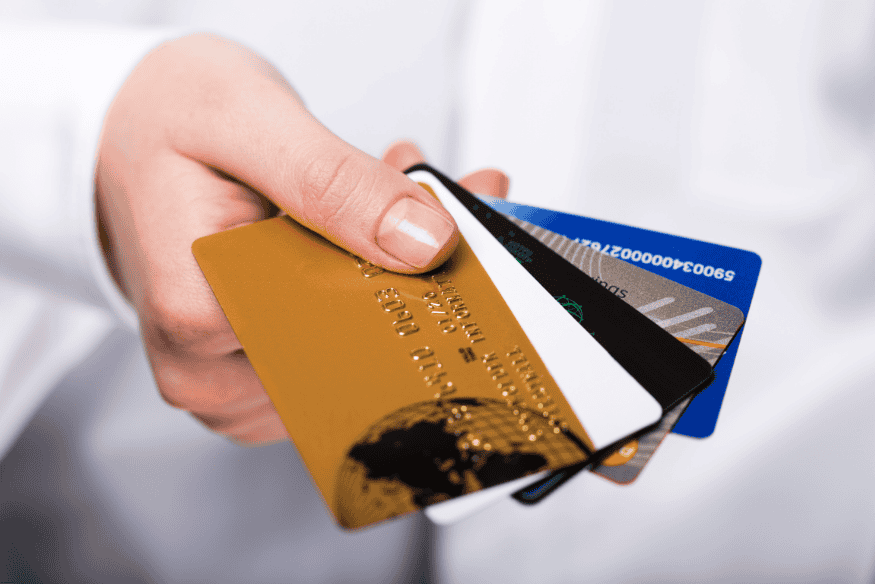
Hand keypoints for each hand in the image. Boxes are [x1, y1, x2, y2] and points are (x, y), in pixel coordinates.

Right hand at [96, 34, 508, 444]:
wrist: (123, 135)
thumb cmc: (161, 122)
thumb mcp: (244, 120)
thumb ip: (332, 182)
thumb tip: (425, 245)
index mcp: (198, 319)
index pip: (344, 336)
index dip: (417, 286)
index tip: (466, 229)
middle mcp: (211, 371)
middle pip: (357, 348)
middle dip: (419, 273)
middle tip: (452, 196)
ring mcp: (235, 378)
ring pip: (356, 345)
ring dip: (399, 269)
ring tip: (406, 192)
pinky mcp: (257, 366)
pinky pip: (338, 338)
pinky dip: (371, 277)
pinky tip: (379, 220)